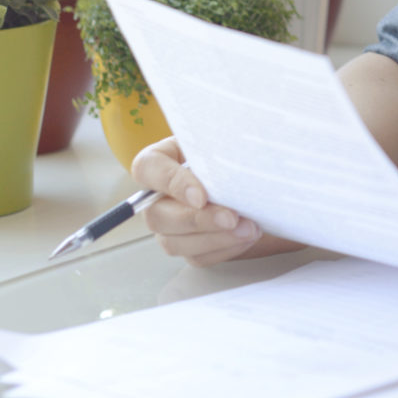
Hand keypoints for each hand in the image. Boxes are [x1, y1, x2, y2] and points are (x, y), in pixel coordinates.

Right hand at [130, 136, 302, 266]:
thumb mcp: (221, 141)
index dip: (172, 184)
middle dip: (199, 220)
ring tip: (249, 229)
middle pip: (159, 216)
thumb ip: (217, 147)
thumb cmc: (228, 152)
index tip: (202, 196)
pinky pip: (197, 257)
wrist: (246, 178)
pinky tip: (246, 237)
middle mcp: (155, 197)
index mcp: (157, 161)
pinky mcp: (186, 246)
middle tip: (232, 218)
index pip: (148, 169)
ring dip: (215, 239)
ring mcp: (167, 225)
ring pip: (175, 242)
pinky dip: (224, 249)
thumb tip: (230, 157)